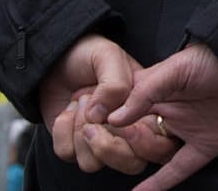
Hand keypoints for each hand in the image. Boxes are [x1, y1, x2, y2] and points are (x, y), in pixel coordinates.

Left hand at [39, 34, 159, 174]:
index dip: (145, 143)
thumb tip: (101, 117)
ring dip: (80, 133)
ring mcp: (99, 140)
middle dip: (109, 148)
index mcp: (145, 111)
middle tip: (93, 121)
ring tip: (81, 103)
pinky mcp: (74, 145)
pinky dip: (62, 131)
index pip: (160, 144)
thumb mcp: (108, 55)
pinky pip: (68, 154)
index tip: (128, 127)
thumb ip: (114, 83)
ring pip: (94, 164)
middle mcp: (125, 131)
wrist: (57, 58)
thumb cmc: (89, 53)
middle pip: (131, 165)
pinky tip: (67, 111)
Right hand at [107, 43, 217, 190]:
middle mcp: (168, 110)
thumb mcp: (178, 68)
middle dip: (119, 141)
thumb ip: (146, 92)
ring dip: (138, 156)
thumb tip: (112, 118)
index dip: (105, 118)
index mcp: (156, 88)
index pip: (121, 107)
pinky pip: (179, 168)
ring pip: (153, 152)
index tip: (84, 127)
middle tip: (105, 144)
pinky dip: (160, 183)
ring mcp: (187, 129)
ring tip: (124, 155)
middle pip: (134, 134)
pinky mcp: (208, 145)